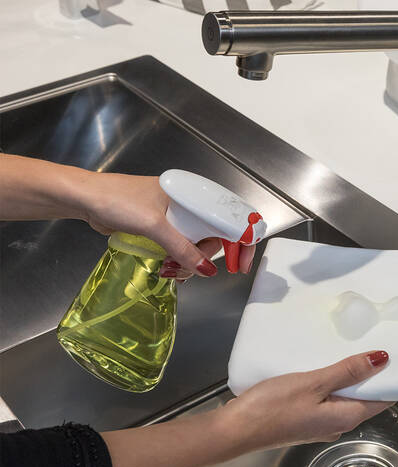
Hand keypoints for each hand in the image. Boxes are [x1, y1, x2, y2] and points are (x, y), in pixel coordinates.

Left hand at [82, 172, 254, 276]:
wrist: (85, 199)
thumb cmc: (116, 199)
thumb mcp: (154, 226)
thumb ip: (182, 248)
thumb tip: (206, 270)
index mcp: (193, 193)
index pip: (229, 215)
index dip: (241, 239)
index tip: (241, 262)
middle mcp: (188, 203)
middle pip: (214, 234)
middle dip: (207, 256)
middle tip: (195, 269)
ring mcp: (175, 216)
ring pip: (197, 243)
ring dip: (191, 261)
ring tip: (174, 271)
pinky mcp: (162, 227)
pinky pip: (181, 246)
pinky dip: (179, 260)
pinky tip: (170, 269)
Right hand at [102, 351, 391, 466]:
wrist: (237, 429)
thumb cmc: (275, 405)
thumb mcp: (315, 383)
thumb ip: (348, 371)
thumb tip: (383, 359)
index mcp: (347, 416)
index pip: (384, 398)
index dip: (394, 377)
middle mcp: (339, 423)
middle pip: (366, 397)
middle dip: (372, 372)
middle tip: (376, 339)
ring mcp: (321, 421)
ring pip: (345, 395)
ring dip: (351, 374)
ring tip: (353, 345)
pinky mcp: (305, 417)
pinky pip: (328, 397)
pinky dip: (332, 379)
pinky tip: (325, 361)